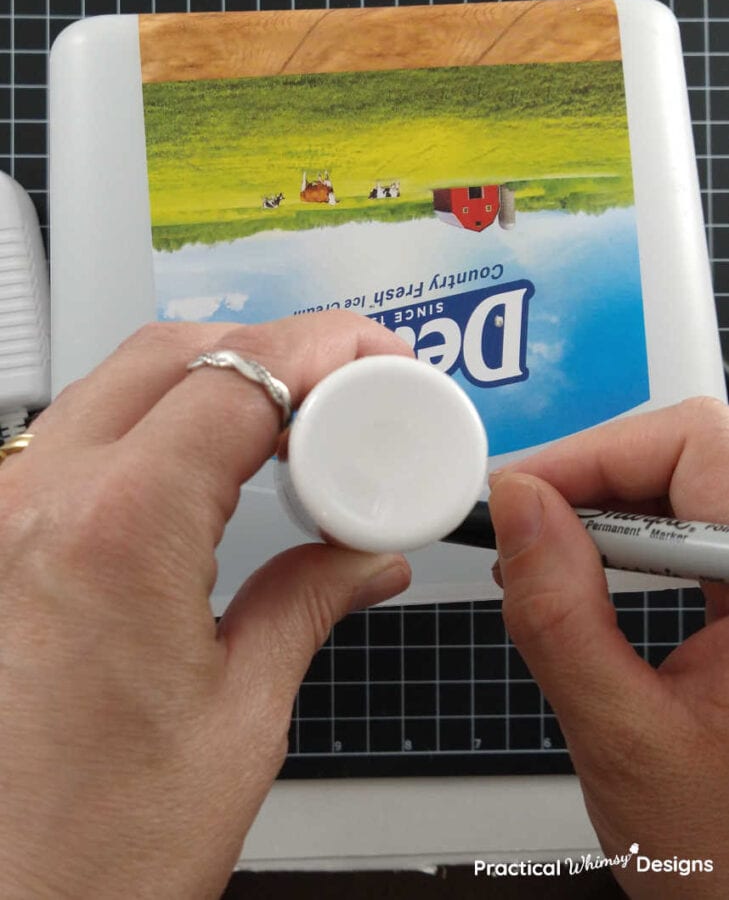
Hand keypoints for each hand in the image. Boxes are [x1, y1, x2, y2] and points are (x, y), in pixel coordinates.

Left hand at [0, 314, 411, 899]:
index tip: (377, 361)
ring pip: (119, 382)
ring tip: (289, 418)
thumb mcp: (239, 718)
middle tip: (347, 382)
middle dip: (274, 350)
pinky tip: (206, 459)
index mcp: (117, 533)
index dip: (323, 353)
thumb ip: (308, 602)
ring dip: (213, 377)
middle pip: (173, 353)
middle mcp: (38, 502)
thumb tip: (366, 557)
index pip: (238, 380)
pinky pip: (79, 434)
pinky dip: (157, 420)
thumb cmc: (91, 853)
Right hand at [489, 397, 728, 899]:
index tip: (521, 495)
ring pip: (692, 485)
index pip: (700, 446)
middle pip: (695, 455)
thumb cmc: (728, 865)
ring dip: (608, 508)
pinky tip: (587, 576)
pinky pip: (696, 531)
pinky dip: (632, 541)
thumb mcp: (624, 740)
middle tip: (520, 522)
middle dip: (594, 478)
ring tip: (542, 555)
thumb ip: (561, 616)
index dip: (598, 455)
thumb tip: (519, 507)